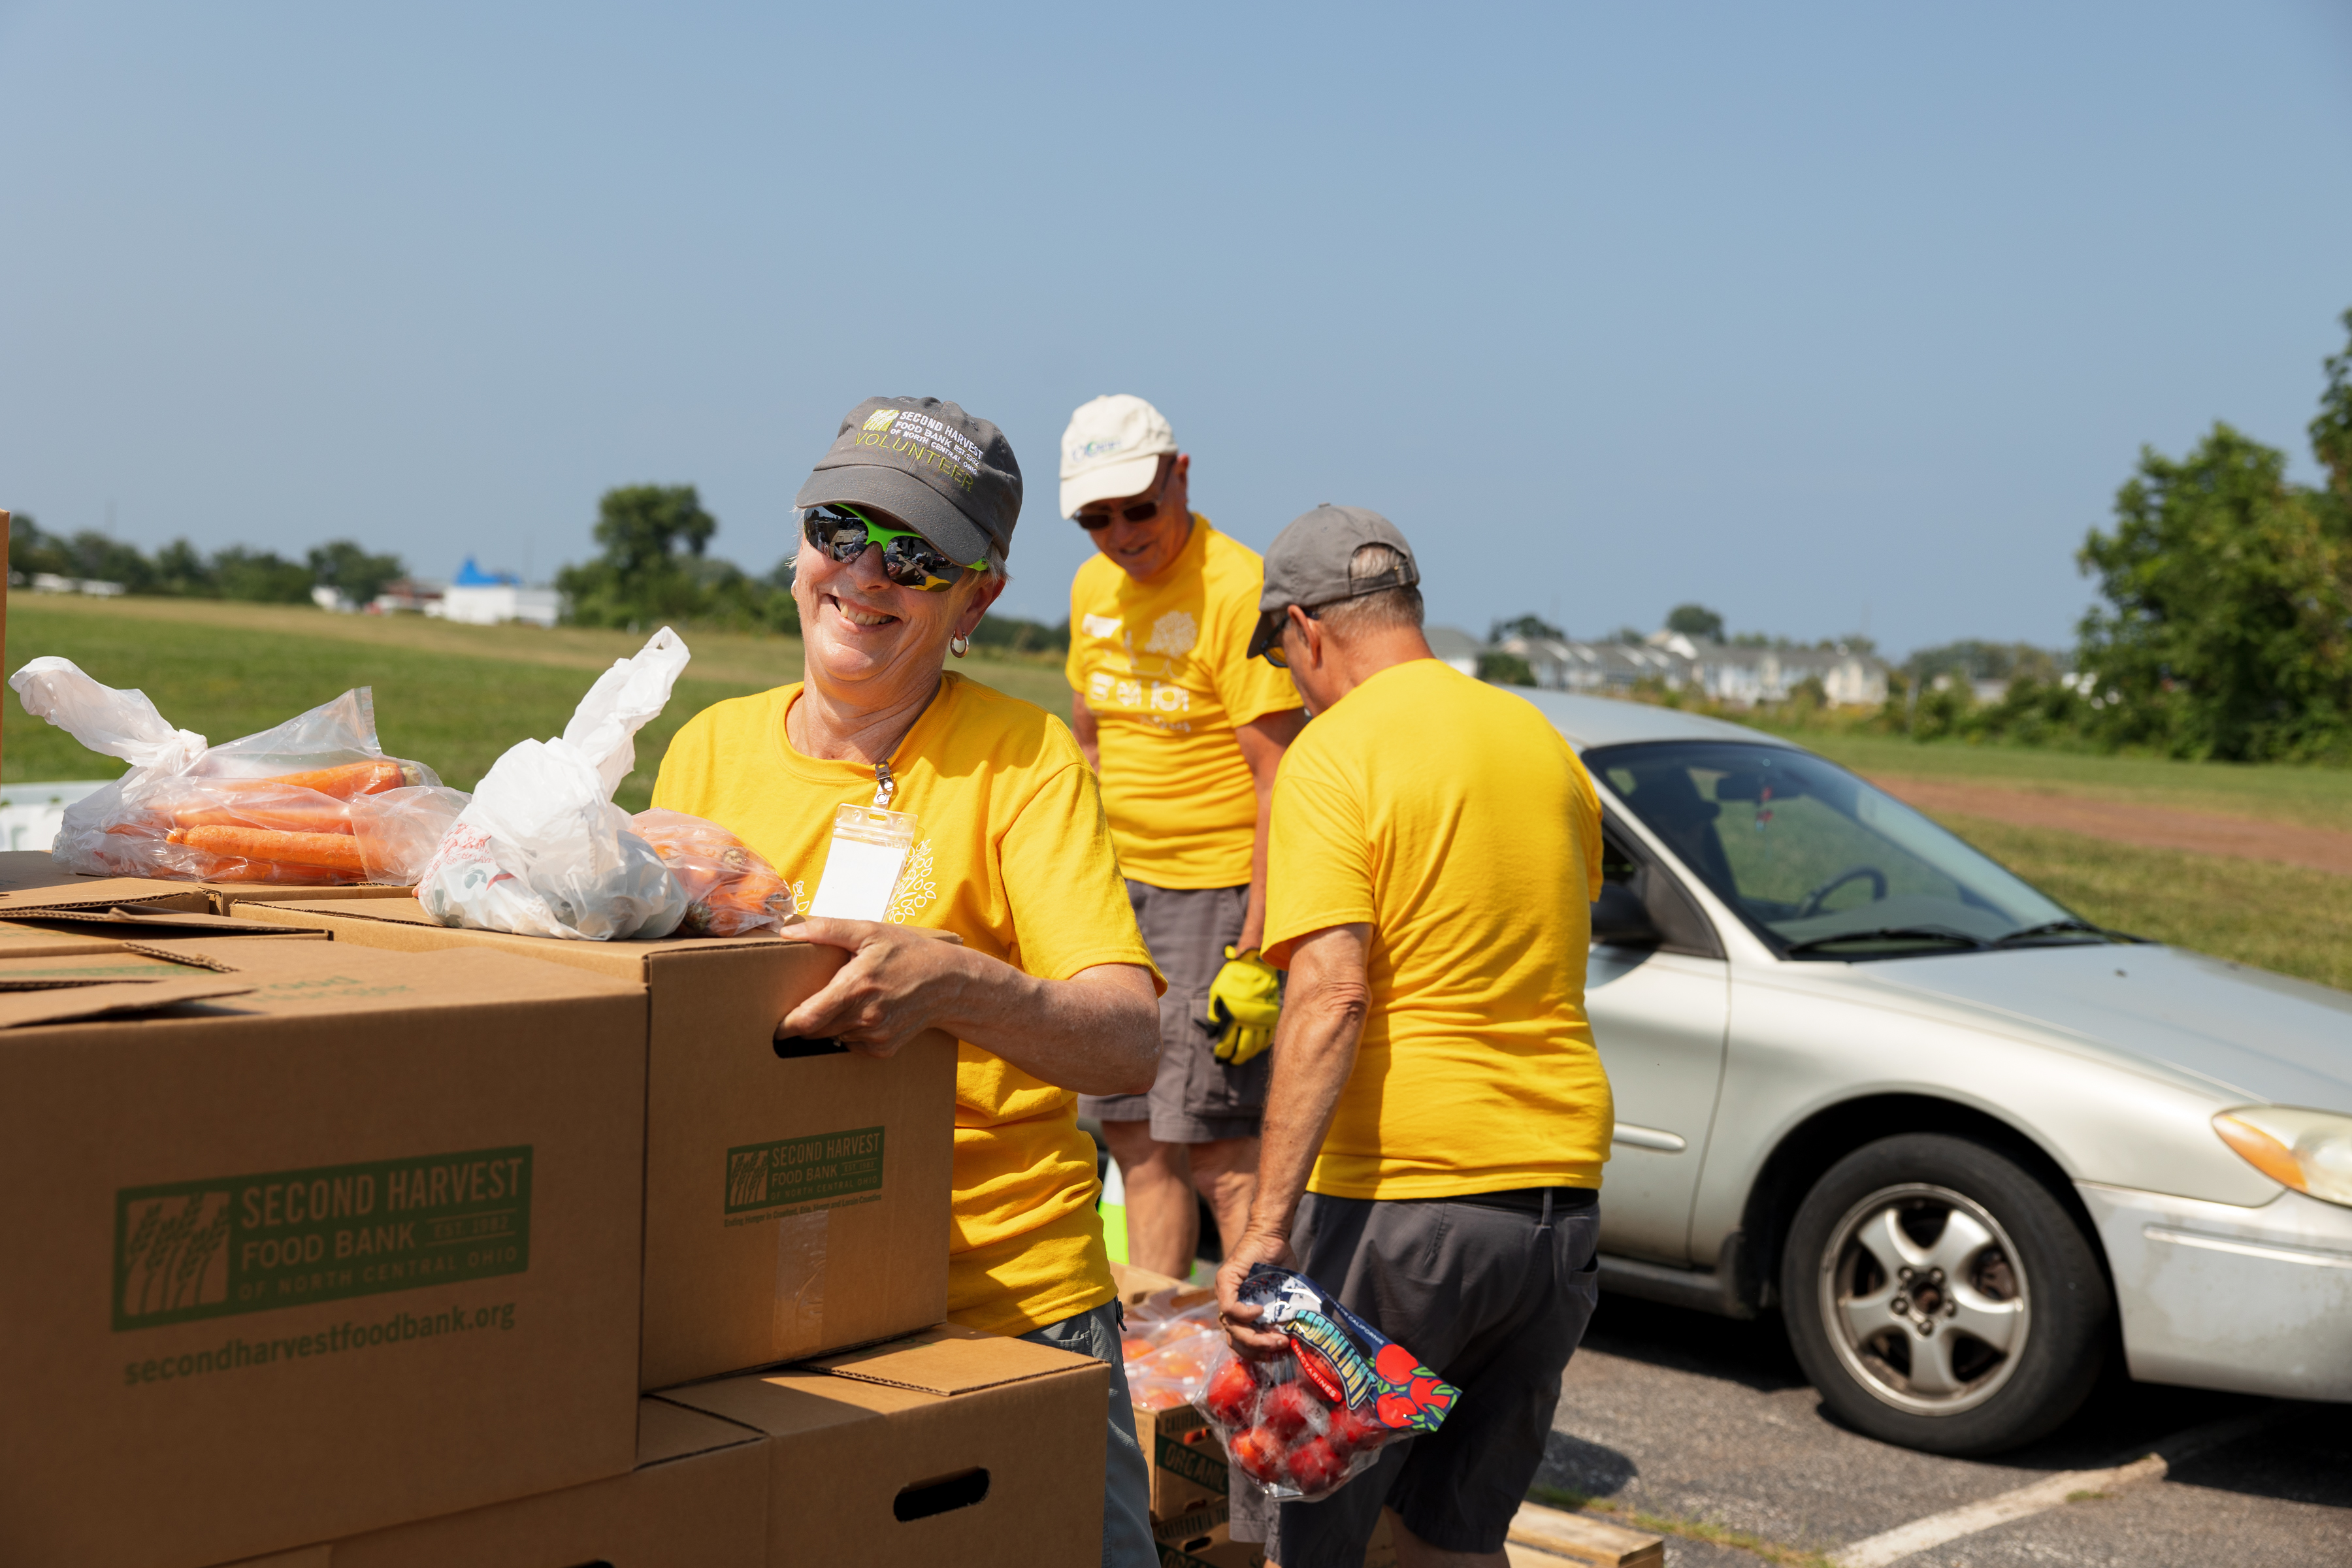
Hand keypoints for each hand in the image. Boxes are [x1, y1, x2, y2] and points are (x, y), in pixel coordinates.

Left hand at [781, 917, 969, 1057]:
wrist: (950, 983)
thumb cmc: (909, 953)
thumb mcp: (869, 931)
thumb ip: (827, 929)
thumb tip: (788, 930)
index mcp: (856, 986)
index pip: (808, 1018)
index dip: (786, 1025)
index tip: (774, 1023)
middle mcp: (865, 1016)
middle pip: (816, 1030)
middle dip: (805, 1022)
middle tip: (803, 1006)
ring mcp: (876, 1035)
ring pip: (833, 1037)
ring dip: (829, 1025)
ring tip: (841, 1003)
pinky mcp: (885, 1048)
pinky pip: (853, 1045)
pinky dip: (850, 1032)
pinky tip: (863, 1013)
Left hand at [1206, 946, 1281, 1064]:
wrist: (1256, 965)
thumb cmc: (1233, 979)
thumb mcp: (1217, 994)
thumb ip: (1214, 1015)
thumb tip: (1212, 1034)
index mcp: (1233, 1015)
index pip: (1228, 1042)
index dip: (1223, 1053)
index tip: (1219, 1057)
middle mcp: (1249, 1020)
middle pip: (1244, 1048)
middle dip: (1236, 1057)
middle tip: (1230, 1062)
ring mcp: (1262, 1019)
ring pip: (1257, 1045)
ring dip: (1249, 1054)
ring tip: (1241, 1057)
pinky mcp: (1272, 1016)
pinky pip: (1268, 1037)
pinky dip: (1261, 1046)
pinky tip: (1255, 1048)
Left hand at [1215, 1226, 1297, 1358]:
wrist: (1273, 1235)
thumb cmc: (1279, 1263)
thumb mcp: (1284, 1296)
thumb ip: (1284, 1315)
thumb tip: (1298, 1340)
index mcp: (1242, 1311)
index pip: (1240, 1342)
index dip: (1256, 1353)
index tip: (1276, 1355)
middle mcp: (1229, 1304)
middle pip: (1234, 1339)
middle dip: (1258, 1349)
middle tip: (1280, 1346)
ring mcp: (1224, 1292)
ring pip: (1230, 1327)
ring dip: (1254, 1337)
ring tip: (1275, 1336)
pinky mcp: (1225, 1280)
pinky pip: (1229, 1307)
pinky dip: (1244, 1314)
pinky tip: (1260, 1311)